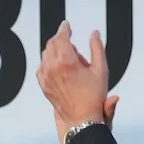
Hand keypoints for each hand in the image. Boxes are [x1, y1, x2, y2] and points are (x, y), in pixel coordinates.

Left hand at [35, 21, 113, 143]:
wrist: (82, 118)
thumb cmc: (94, 96)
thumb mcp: (101, 69)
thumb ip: (97, 47)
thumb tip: (94, 33)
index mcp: (66, 61)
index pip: (61, 36)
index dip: (64, 28)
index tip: (66, 25)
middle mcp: (52, 67)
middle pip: (52, 43)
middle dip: (61, 39)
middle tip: (72, 43)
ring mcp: (45, 77)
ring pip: (45, 54)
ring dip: (55, 50)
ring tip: (71, 60)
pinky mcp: (43, 85)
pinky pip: (42, 66)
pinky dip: (49, 62)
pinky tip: (60, 67)